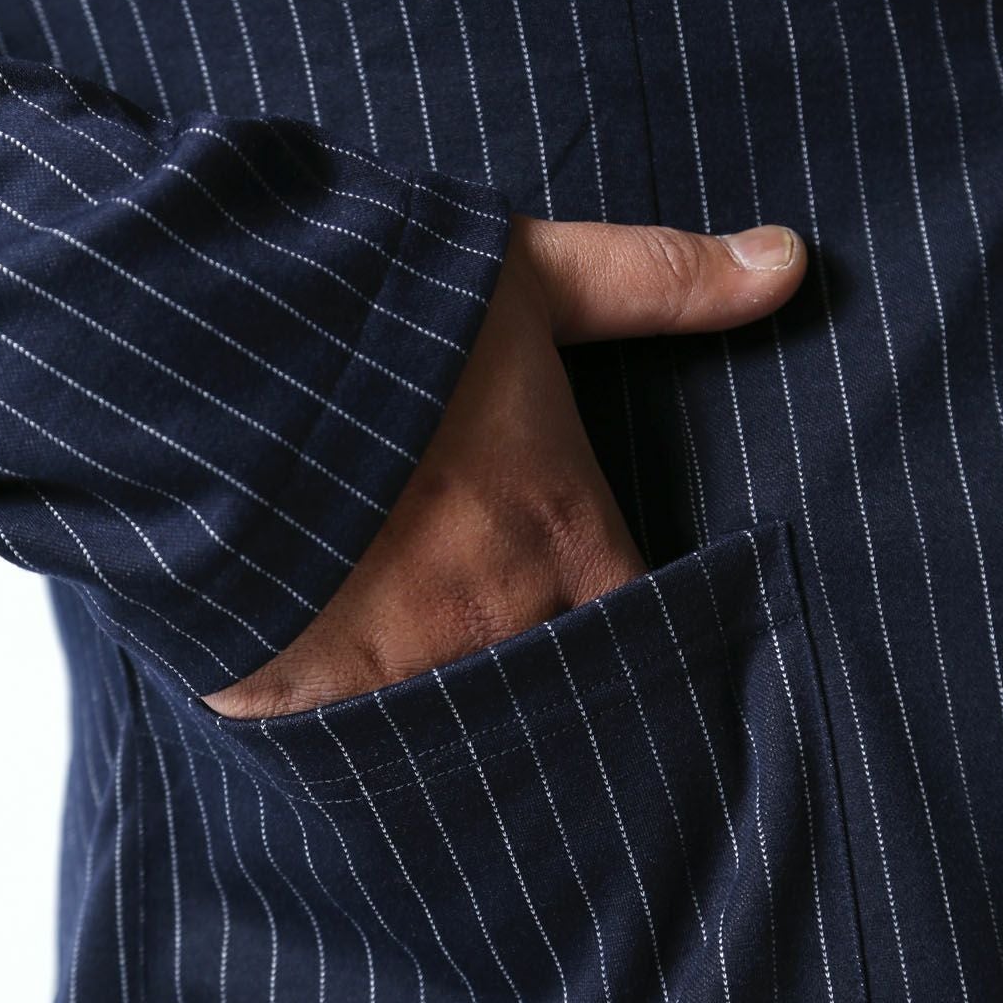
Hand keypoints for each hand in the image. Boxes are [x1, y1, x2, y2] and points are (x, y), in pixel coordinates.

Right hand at [204, 215, 805, 719]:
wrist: (211, 361)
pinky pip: (357, 743)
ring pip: (464, 728)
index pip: (642, 625)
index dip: (631, 627)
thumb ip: (659, 282)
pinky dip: (358, 721)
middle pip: (558, 688)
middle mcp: (500, 622)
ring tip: (429, 677)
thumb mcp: (527, 280)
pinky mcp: (306, 702)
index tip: (605, 613)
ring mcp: (403, 672)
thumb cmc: (380, 317)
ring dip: (457, 704)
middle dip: (545, 672)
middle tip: (514, 652)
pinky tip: (344, 691)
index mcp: (563, 537)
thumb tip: (791, 259)